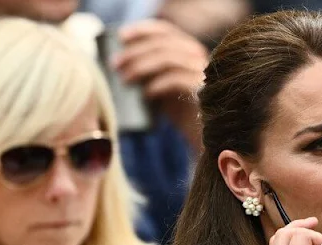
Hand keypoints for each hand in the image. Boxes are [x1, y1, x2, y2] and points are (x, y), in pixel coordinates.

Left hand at [113, 19, 208, 149]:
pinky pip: (176, 80)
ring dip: (141, 66)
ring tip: (125, 80)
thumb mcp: (165, 88)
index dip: (142, 31)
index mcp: (189, 51)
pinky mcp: (202, 91)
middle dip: (135, 51)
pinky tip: (146, 95)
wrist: (206, 137)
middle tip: (115, 65)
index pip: (166, 30)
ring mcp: (202, 73)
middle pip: (163, 43)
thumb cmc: (184, 114)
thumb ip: (152, 73)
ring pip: (168, 58)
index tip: (121, 37)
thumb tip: (121, 63)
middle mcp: (198, 58)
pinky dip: (157, 85)